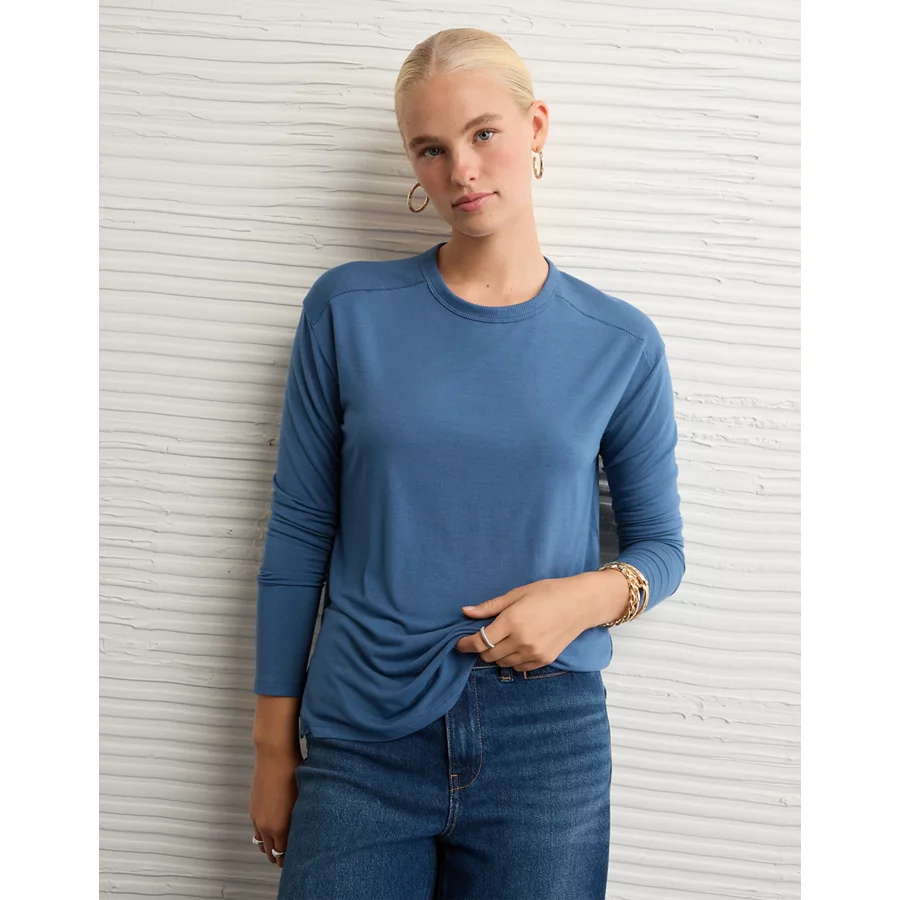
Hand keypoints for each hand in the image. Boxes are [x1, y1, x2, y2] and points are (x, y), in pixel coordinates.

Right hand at [248, 746, 301, 867]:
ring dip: (269, 845)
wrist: (274, 755)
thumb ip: (301, 820)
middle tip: (290, 856)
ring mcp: (257, 817)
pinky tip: (273, 826)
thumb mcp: (302, 799)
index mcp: (280, 827)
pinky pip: (256, 828)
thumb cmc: (293, 773)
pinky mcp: (253, 807)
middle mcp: (265, 826)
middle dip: (279, 856)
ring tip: (280, 844)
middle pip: (270, 853)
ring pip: (261, 842)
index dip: (290, 859)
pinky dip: (263, 832)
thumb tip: (306, 831)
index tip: (297, 859)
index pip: (282, 855)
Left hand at [455, 576, 591, 670]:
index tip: (459, 643)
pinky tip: (516, 646)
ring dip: (496, 655)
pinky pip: (518, 667)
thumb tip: (466, 611)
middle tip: (483, 637)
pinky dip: (511, 660)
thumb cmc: (548, 593)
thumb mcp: (517, 594)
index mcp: (512, 621)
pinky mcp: (543, 660)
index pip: (480, 642)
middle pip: (489, 656)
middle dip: (480, 649)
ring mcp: (533, 653)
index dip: (465, 645)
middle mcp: (521, 641)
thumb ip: (490, 606)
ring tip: (501, 640)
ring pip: (502, 663)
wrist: (580, 604)